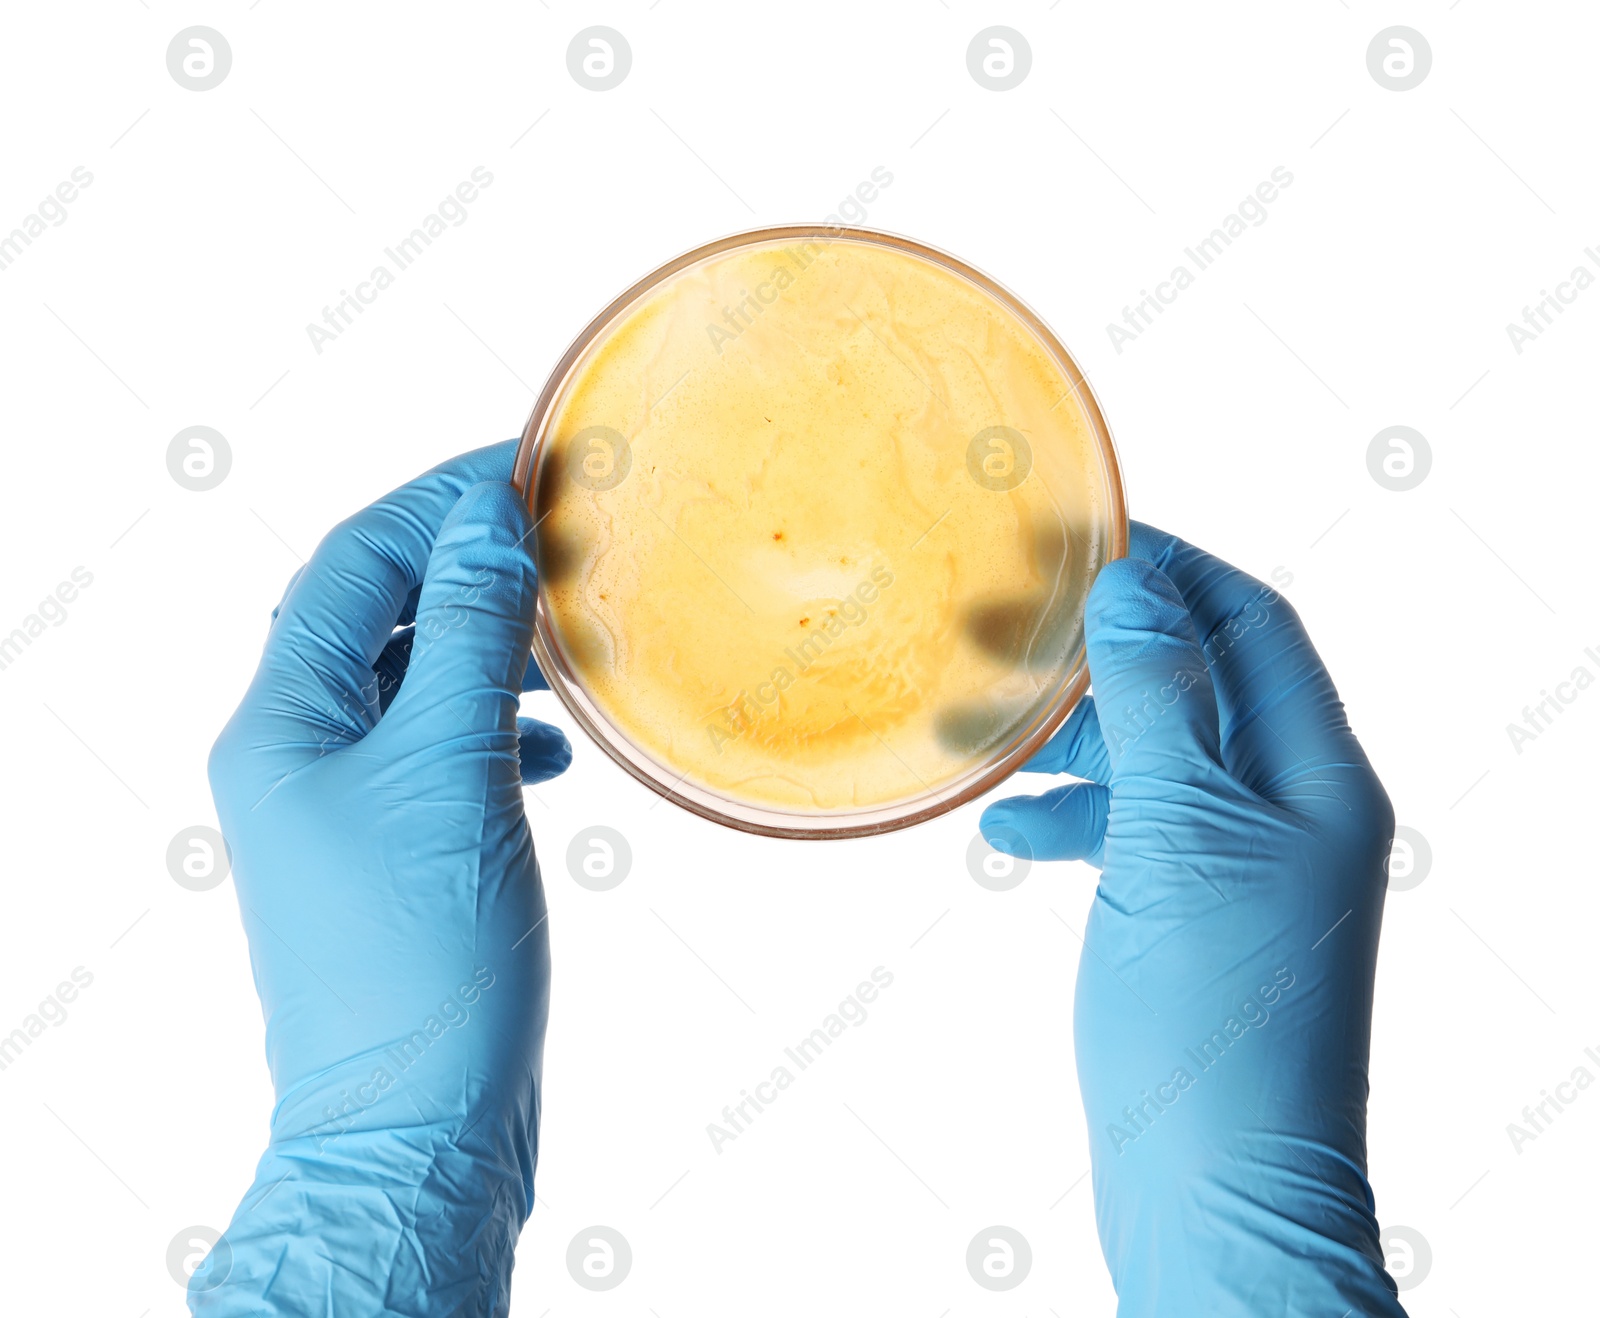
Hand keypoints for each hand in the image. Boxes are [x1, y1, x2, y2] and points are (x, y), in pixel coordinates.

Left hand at [194, 442, 569, 1315]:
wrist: (414, 1125)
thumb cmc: (419, 958)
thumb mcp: (449, 774)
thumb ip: (466, 639)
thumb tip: (485, 521)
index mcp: (282, 724)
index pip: (352, 566)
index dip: (435, 503)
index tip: (523, 468)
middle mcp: (299, 755)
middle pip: (376, 615)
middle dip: (463, 566)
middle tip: (558, 537)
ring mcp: (348, 809)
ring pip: (414, 683)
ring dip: (485, 644)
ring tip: (561, 635)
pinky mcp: (399, 855)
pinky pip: (442, 752)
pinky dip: (498, 728)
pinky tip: (552, 750)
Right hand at [981, 522, 1405, 1316]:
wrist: (1216, 1191)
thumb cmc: (1211, 1017)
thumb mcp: (1176, 833)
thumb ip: (1155, 699)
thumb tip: (1136, 585)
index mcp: (1317, 776)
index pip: (1255, 626)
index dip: (1176, 570)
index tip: (1083, 538)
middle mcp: (1292, 812)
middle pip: (1199, 685)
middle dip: (1107, 650)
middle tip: (1008, 624)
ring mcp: (1242, 871)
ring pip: (1155, 761)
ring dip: (1076, 739)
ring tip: (987, 729)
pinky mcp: (1193, 924)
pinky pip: (1132, 836)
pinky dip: (1071, 822)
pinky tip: (1009, 836)